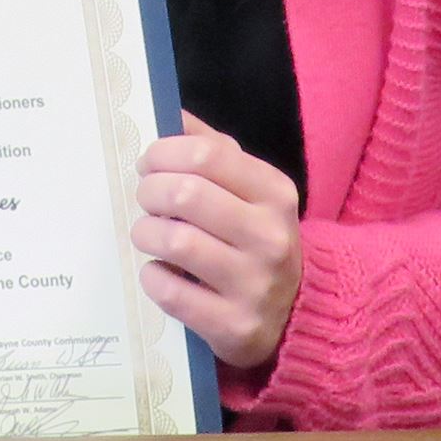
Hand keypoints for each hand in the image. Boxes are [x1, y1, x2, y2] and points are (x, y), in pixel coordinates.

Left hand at [133, 113, 302, 371]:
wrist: (296, 315)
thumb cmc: (257, 237)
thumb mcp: (252, 190)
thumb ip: (214, 150)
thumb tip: (169, 114)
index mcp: (274, 193)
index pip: (207, 155)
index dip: (164, 153)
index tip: (148, 163)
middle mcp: (270, 236)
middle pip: (186, 194)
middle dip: (150, 191)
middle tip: (145, 198)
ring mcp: (254, 284)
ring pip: (175, 241)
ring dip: (146, 232)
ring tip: (147, 233)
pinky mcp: (234, 326)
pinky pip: (171, 292)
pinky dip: (152, 277)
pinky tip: (158, 272)